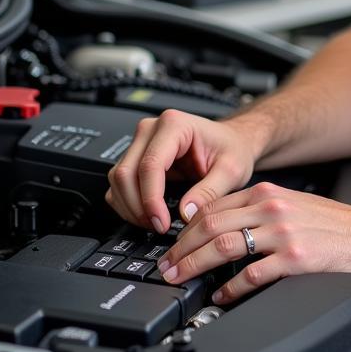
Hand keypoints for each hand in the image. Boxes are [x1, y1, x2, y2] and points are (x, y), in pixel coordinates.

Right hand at [106, 109, 257, 232]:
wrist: (232, 142)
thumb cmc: (232, 149)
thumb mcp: (231, 170)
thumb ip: (210, 191)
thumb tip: (186, 213)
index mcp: (175, 125)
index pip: (150, 165)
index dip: (151, 199)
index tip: (161, 222)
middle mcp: (152, 129)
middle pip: (126, 173)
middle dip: (138, 207)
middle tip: (159, 227)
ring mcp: (141, 142)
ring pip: (118, 180)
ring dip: (131, 207)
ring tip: (155, 223)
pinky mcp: (136, 157)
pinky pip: (119, 184)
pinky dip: (128, 204)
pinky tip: (147, 215)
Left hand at [155, 181, 350, 303]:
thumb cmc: (333, 224)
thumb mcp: (292, 203)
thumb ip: (259, 210)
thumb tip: (221, 227)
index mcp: (268, 194)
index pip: (213, 206)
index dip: (185, 229)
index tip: (173, 245)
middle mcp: (272, 209)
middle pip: (211, 225)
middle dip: (181, 249)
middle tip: (166, 267)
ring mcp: (282, 233)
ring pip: (224, 246)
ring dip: (195, 265)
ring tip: (181, 280)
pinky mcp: (295, 258)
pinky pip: (252, 274)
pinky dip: (230, 288)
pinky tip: (221, 296)